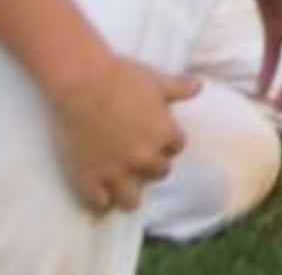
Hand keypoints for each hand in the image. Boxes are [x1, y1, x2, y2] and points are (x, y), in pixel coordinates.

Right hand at [45, 52, 195, 215]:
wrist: (83, 83)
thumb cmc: (122, 77)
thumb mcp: (156, 81)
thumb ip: (179, 88)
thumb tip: (198, 86)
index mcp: (163, 135)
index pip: (177, 147)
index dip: (168, 141)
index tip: (157, 135)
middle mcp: (143, 158)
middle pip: (160, 173)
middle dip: (152, 164)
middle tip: (138, 154)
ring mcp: (116, 171)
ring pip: (131, 201)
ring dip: (129, 192)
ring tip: (122, 183)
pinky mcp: (89, 178)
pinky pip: (99, 203)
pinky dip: (100, 198)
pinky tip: (97, 188)